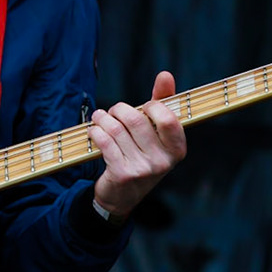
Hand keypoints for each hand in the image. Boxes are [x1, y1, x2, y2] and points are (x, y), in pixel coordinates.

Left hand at [89, 70, 185, 217]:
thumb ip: (162, 103)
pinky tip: (94, 130)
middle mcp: (163, 161)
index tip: (144, 106)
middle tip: (114, 111)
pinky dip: (95, 131)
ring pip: (116, 129)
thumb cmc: (141, 155)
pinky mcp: (122, 173)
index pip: (168, 118)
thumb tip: (165, 75)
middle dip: (120, 109)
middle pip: (136, 120)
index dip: (153, 106)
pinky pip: (104, 141)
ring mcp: (142, 169)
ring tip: (99, 117)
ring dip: (103, 118)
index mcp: (177, 149)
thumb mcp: (155, 133)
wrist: (123, 196)